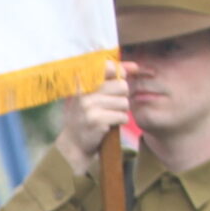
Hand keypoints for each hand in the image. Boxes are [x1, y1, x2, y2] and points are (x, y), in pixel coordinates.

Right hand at [54, 60, 132, 175]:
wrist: (74, 143)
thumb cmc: (88, 115)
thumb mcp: (94, 94)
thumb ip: (112, 78)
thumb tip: (135, 66)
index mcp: (83, 83)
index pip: (108, 67)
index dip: (119, 72)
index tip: (118, 79)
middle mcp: (84, 93)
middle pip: (122, 86)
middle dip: (121, 97)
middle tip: (110, 105)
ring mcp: (89, 107)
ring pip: (124, 103)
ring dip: (120, 111)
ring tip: (107, 116)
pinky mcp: (97, 120)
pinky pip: (122, 117)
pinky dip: (119, 122)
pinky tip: (108, 125)